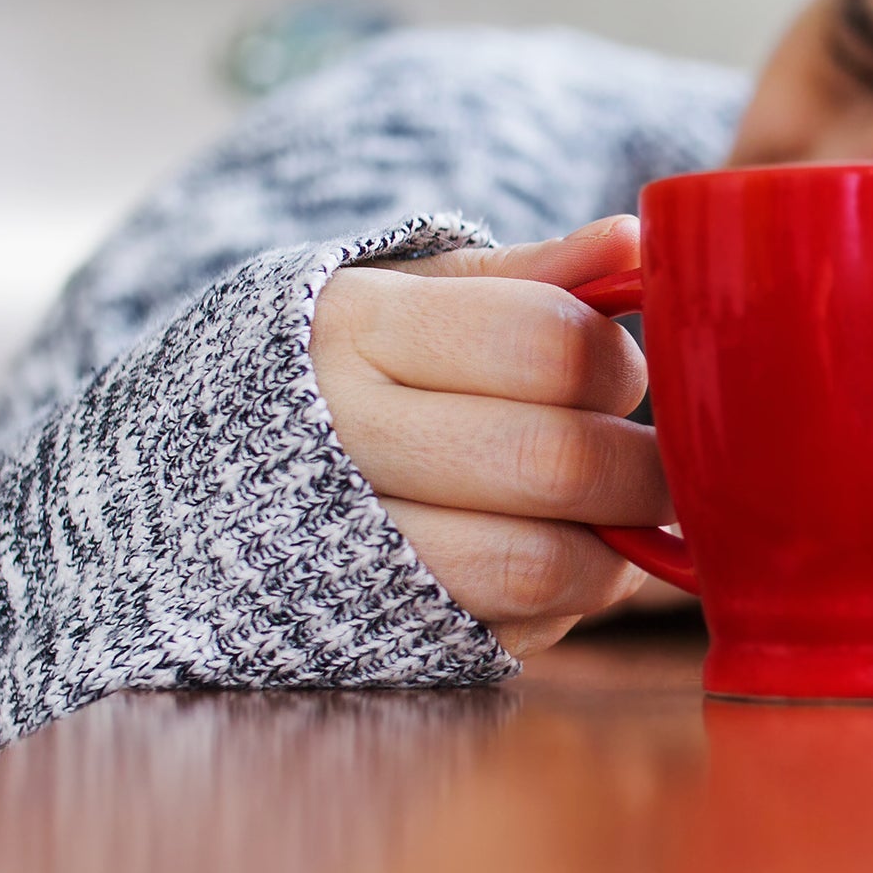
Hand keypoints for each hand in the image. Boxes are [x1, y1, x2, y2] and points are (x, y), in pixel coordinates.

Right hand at [311, 217, 665, 657]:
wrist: (209, 467)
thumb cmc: (358, 361)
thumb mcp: (421, 291)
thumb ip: (532, 275)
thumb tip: (633, 241)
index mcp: (356, 327)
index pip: (547, 344)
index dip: (618, 364)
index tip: (624, 374)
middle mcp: (339, 439)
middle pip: (553, 460)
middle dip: (642, 469)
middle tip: (664, 461)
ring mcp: (346, 548)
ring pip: (536, 561)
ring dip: (614, 547)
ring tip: (621, 514)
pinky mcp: (373, 631)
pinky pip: (512, 626)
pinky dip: (568, 597)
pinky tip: (565, 555)